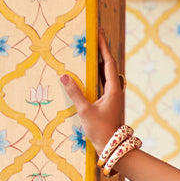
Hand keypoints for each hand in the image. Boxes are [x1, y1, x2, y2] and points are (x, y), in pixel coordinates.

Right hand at [59, 30, 124, 153]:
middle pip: (109, 65)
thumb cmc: (100, 130)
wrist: (112, 148)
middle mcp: (115, 91)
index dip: (104, 47)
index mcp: (113, 90)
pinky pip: (102, 82)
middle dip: (101, 50)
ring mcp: (112, 97)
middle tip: (94, 36)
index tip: (100, 33)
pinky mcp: (108, 102)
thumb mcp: (85, 111)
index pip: (109, 63)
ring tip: (90, 48)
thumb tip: (64, 76)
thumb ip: (75, 93)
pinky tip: (88, 70)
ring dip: (98, 61)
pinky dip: (96, 73)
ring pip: (106, 74)